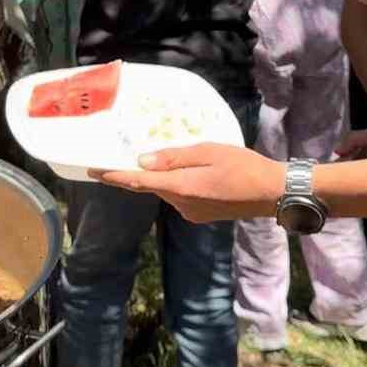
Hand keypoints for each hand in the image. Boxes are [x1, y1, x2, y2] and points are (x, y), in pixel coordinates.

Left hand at [96, 145, 285, 222]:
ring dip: (167, 176)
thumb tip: (143, 160)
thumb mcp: (209, 151)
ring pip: (168, 190)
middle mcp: (181, 204)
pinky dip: (181, 184)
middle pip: (153, 184)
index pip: (138, 181)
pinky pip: (182, 196)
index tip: (93, 170)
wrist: (273, 194)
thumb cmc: (244, 166)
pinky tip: (198, 173)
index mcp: (181, 187)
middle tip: (137, 151)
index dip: (113, 176)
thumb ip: (174, 157)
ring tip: (186, 158)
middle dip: (143, 171)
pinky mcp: (201, 215)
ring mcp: (191, 213)